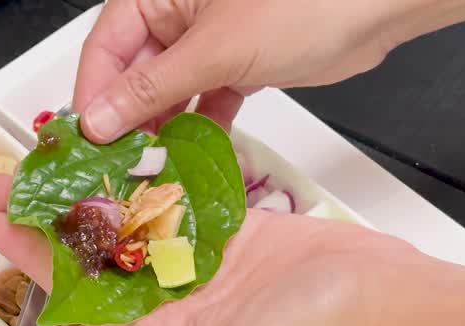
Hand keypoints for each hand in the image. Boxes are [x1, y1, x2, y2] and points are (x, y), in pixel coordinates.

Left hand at [0, 174, 433, 325]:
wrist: (379, 296)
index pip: (80, 300)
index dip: (35, 265)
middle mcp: (171, 302)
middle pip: (93, 257)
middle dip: (48, 221)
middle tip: (6, 181)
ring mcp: (197, 264)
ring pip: (128, 223)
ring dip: (86, 193)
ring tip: (47, 159)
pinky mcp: (226, 231)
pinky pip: (174, 201)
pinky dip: (144, 179)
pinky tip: (112, 155)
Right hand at [75, 0, 464, 142]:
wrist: (377, 5)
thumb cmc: (305, 2)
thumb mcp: (214, 51)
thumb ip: (151, 89)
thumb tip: (100, 118)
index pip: (105, 48)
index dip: (93, 97)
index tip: (87, 143)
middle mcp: (180, 13)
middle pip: (134, 73)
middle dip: (128, 121)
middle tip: (119, 167)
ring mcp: (211, 39)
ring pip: (169, 91)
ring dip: (164, 131)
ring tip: (155, 170)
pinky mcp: (239, 62)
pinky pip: (205, 98)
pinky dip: (201, 127)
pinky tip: (197, 156)